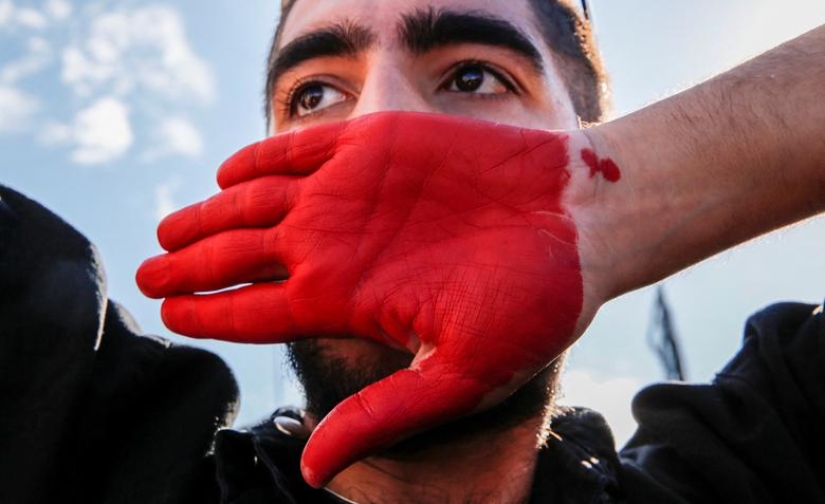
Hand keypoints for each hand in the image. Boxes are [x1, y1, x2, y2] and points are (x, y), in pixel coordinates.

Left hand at [136, 112, 607, 486]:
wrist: (578, 222)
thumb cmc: (532, 304)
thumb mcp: (458, 376)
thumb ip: (382, 417)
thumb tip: (313, 473)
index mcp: (350, 300)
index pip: (256, 310)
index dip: (207, 313)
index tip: (167, 314)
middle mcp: (340, 246)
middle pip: (240, 256)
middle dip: (189, 266)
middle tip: (147, 273)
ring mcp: (353, 193)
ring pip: (255, 200)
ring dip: (207, 214)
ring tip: (168, 232)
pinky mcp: (375, 144)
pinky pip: (300, 148)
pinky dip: (257, 157)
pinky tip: (226, 174)